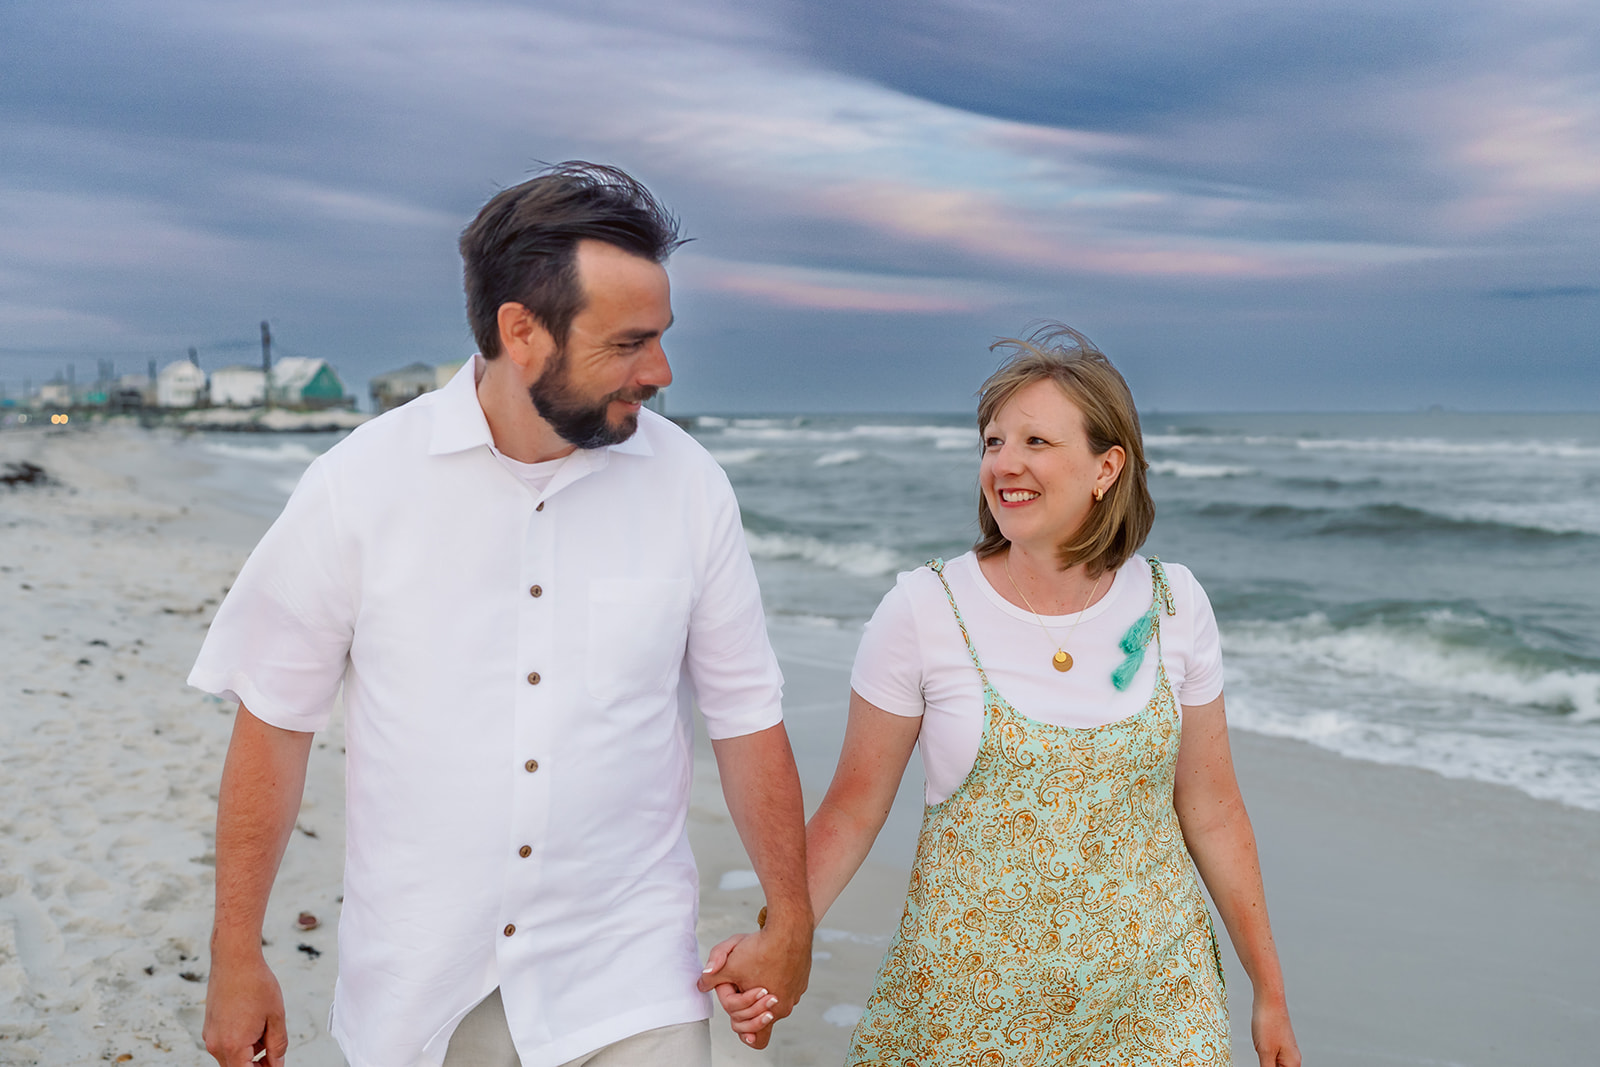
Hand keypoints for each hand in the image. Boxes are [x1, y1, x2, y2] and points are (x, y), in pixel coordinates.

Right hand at [203, 949, 287, 1066]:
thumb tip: (277, 1063)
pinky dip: (240, 1044)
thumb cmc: (255, 983)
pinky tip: (254, 1026)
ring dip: (249, 1055)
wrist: (234, 960)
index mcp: (234, 1045)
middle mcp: (217, 1045)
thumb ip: (278, 1046)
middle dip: (257, 1066)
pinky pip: (225, 1045)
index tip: (274, 1065)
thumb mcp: (276, 1017)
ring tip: (266, 1032)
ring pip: (232, 1058)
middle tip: (275, 1055)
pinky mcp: (209, 1028)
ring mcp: (210, 1037)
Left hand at [699, 924, 810, 1049]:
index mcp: (768, 1012)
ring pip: (773, 1002)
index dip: (735, 1015)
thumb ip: (712, 976)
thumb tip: (701, 984)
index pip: (747, 1031)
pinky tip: (771, 963)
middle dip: (747, 1005)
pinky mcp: (801, 982)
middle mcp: (784, 1008)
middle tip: (742, 985)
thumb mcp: (729, 962)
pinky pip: (785, 988)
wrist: (789, 929)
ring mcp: (795, 995)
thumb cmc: (760, 947)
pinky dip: (776, 981)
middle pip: (760, 1018)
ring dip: (762, 993)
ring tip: (757, 971)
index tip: (735, 998)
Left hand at [1251, 996, 1300, 1066]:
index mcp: (1292, 1063)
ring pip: (1276, 1066)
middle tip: (1261, 1059)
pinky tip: (1259, 1054)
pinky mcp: (1278, 1043)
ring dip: (1267, 1065)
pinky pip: (1273, 1058)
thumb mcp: (1264, 1052)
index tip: (1264, 1065)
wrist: (1269, 999)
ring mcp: (1285, 1050)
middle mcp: (1292, 1058)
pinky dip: (1266, 1061)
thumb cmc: (1268, 1022)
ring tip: (1260, 1051)